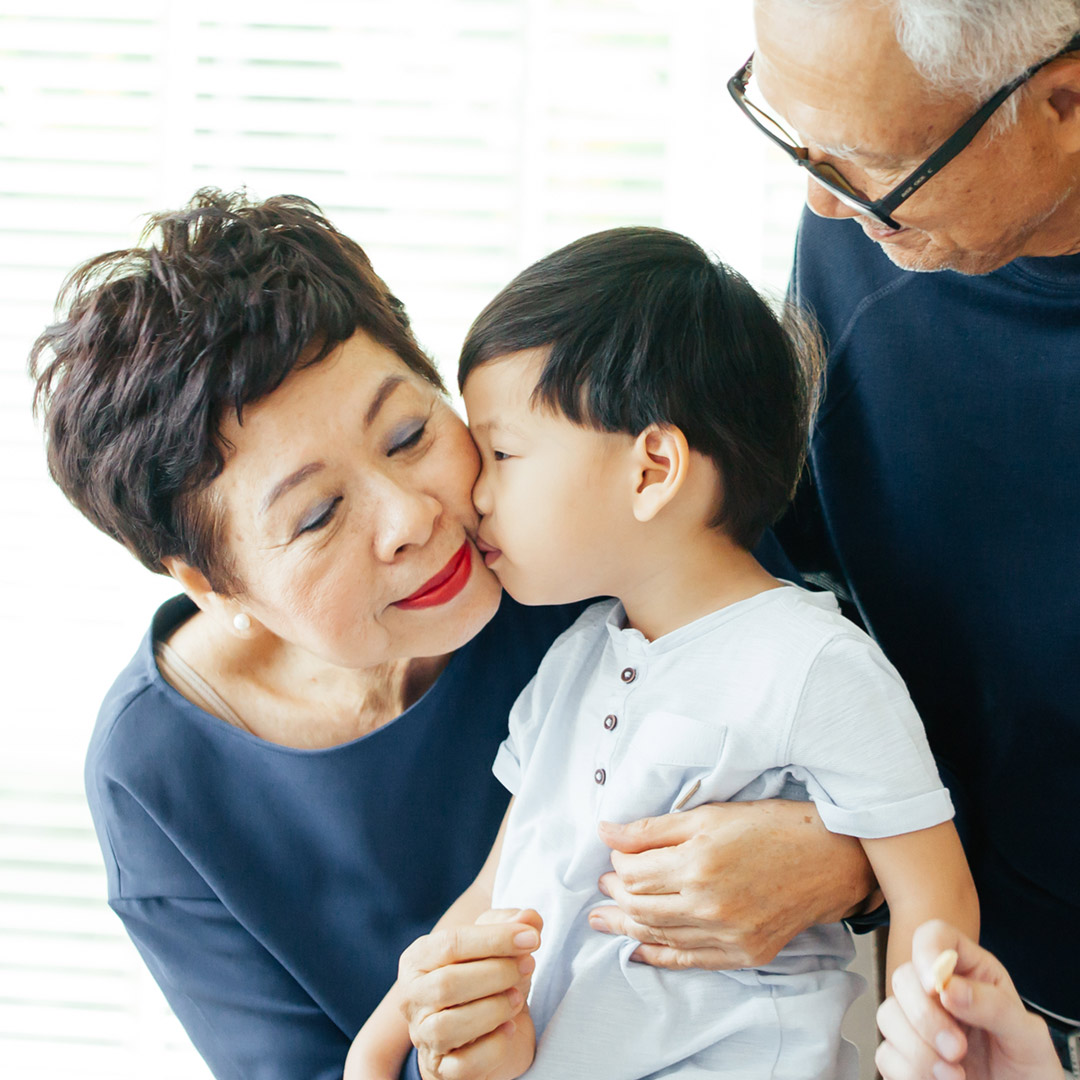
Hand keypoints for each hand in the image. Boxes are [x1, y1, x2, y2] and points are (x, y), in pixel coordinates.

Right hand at [399, 908, 541, 1079]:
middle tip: (529, 966)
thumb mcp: (498, 944)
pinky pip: (463, 1064)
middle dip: (496, 973)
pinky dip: (492, 1046)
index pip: (450, 943)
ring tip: (518, 999)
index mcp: (418, 958)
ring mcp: (422, 1036)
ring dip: (493, 1010)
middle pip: (446, 984)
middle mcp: (412, 997)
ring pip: (447, 1028)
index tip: (532, 938)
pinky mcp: (441, 1069)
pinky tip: (509, 1029)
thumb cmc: (488, 978)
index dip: (494, 939)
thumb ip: (512, 924)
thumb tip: (530, 918)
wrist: (488, 1030)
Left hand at [590, 800, 873, 968]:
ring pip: (658, 936)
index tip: (616, 854)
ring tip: (604, 918)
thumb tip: (605, 832)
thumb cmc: (770, 827)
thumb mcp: (708, 814)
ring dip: (625, 926)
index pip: (633, 872)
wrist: (829, 858)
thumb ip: (652, 828)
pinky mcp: (744, 954)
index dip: (617, 863)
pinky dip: (658, 955)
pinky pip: (688, 961)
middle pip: (639, 906)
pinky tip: (638, 948)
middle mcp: (708, 905)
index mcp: (697, 863)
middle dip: (614, 894)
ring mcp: (727, 935)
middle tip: (602, 885)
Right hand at [876, 921, 1059, 1079]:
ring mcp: (918, 1024)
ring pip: (888, 1015)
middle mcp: (937, 992)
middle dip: (925, 1017)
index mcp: (970, 972)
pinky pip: (886, 1054)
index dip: (926, 950)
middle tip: (957, 1049)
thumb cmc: (1028, 1067)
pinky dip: (910, 1071)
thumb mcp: (1028, 1035)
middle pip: (903, 978)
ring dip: (918, 1050)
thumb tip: (949, 987)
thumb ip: (995, 1007)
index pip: (935, 935)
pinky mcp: (904, 1056)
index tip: (934, 985)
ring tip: (954, 1074)